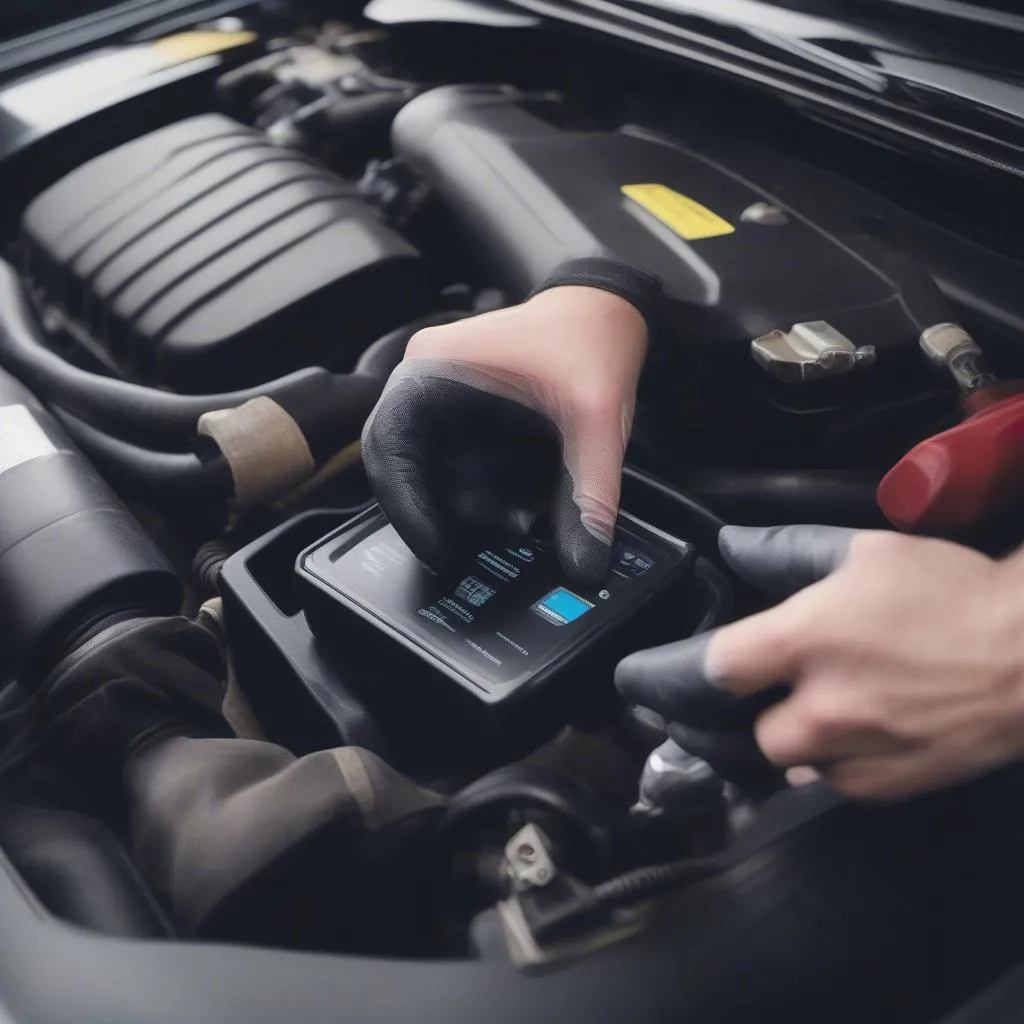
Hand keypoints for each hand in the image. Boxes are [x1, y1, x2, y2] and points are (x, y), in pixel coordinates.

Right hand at [361, 285, 646, 582]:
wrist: (608, 311)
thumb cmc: (590, 339)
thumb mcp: (598, 421)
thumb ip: (590, 496)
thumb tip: (583, 565)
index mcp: (434, 368)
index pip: (388, 445)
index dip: (405, 505)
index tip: (439, 549)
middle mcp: (425, 383)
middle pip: (404, 468)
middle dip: (441, 514)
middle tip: (476, 552)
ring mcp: (440, 401)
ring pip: (429, 476)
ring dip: (467, 509)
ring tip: (520, 520)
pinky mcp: (461, 419)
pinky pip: (454, 470)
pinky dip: (482, 497)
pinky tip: (521, 506)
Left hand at [616, 525, 1023, 800]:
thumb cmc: (952, 597)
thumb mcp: (859, 552)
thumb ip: (780, 551)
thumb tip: (729, 548)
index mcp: (803, 643)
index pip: (700, 671)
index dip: (654, 676)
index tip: (631, 675)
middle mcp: (818, 709)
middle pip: (719, 732)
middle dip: (680, 719)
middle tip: (661, 706)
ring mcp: (848, 756)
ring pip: (762, 765)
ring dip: (727, 746)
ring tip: (707, 728)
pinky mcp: (877, 786)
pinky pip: (813, 784)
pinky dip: (791, 766)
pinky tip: (788, 745)